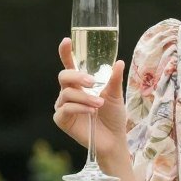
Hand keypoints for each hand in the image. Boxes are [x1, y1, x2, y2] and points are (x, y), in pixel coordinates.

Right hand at [53, 37, 127, 159]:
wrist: (114, 139)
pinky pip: (65, 108)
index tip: (66, 41)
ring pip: (66, 94)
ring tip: (99, 105)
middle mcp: (69, 92)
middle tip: (92, 82)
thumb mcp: (115, 95)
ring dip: (84, 98)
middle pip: (64, 76)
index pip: (70, 65)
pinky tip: (90, 112)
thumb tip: (119, 62)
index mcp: (80, 84)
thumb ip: (114, 79)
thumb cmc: (113, 117)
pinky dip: (79, 108)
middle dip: (77, 77)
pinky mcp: (62, 119)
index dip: (66, 53)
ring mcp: (63, 106)